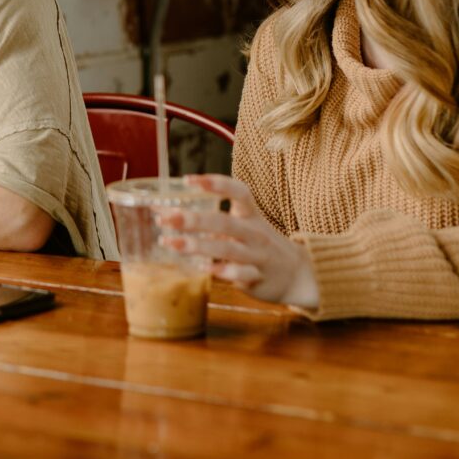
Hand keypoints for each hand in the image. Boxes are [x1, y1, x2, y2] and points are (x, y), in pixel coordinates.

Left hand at [162, 174, 318, 307]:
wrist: (296, 274)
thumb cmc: (257, 245)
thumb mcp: (240, 226)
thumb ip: (208, 221)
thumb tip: (162, 211)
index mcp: (250, 215)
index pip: (238, 191)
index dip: (215, 183)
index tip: (188, 180)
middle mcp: (255, 232)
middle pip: (224, 222)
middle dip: (194, 220)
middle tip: (166, 218)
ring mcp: (257, 255)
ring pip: (228, 248)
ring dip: (198, 246)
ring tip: (171, 243)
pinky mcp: (257, 278)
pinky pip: (242, 273)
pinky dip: (224, 271)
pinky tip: (206, 269)